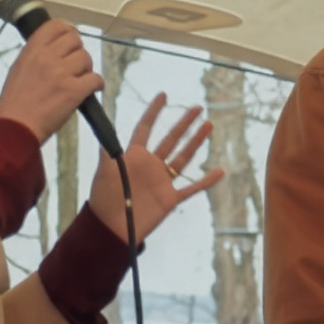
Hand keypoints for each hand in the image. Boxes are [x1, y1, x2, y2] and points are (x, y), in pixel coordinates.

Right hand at [0, 22, 100, 141]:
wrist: (15, 128)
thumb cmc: (15, 103)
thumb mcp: (19, 69)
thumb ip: (37, 55)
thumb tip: (55, 48)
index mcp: (32, 50)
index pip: (56, 25)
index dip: (67, 31)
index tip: (70, 41)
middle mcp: (47, 58)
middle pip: (75, 40)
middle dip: (78, 51)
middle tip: (75, 64)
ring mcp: (61, 74)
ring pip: (86, 58)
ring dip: (87, 69)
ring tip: (80, 80)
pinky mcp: (73, 91)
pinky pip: (95, 79)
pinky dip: (97, 84)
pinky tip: (92, 89)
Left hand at [88, 93, 224, 243]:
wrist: (110, 228)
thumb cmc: (103, 199)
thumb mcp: (104, 171)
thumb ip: (108, 149)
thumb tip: (104, 127)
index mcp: (134, 156)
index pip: (145, 128)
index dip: (153, 112)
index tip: (163, 96)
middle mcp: (150, 165)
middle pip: (170, 139)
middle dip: (184, 123)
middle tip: (197, 107)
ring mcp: (162, 181)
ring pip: (183, 158)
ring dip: (196, 142)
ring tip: (209, 125)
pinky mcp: (169, 198)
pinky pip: (191, 188)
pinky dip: (206, 181)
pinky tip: (219, 171)